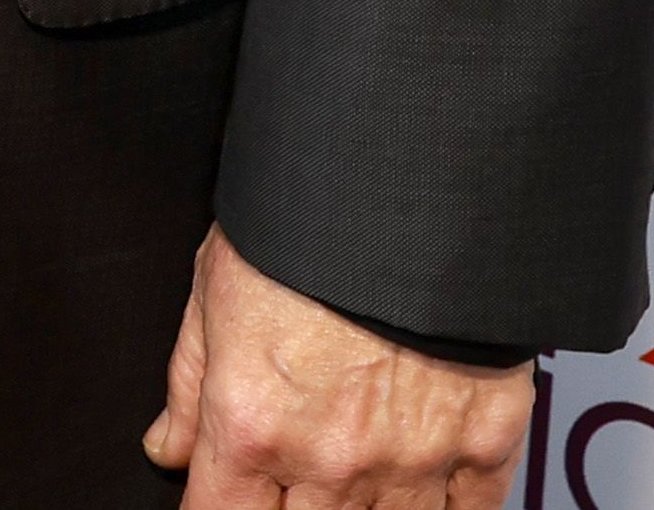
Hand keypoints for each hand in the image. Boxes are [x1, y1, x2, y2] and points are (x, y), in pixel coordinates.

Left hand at [145, 227, 535, 508]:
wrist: (414, 176)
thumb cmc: (308, 219)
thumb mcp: (216, 285)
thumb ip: (188, 382)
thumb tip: (170, 446)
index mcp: (254, 424)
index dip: (216, 506)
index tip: (224, 490)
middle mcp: (331, 459)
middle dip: (290, 508)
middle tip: (296, 467)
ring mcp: (412, 461)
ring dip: (361, 509)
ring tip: (351, 468)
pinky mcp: (484, 443)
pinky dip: (441, 509)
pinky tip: (420, 485)